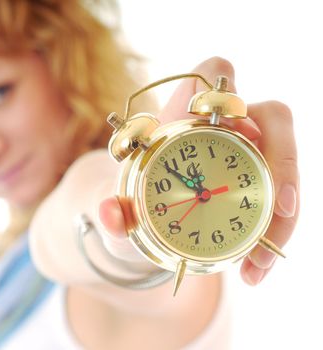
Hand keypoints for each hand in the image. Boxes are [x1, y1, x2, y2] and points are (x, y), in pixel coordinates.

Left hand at [100, 57, 299, 285]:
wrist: (143, 226)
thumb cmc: (130, 206)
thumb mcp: (117, 210)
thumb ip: (109, 212)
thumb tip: (109, 215)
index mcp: (183, 117)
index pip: (214, 74)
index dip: (229, 92)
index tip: (233, 128)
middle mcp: (224, 129)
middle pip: (272, 117)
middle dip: (282, 159)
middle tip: (279, 206)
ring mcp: (248, 155)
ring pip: (286, 164)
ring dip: (283, 216)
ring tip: (257, 262)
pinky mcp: (260, 185)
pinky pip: (283, 202)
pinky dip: (275, 237)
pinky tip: (255, 269)